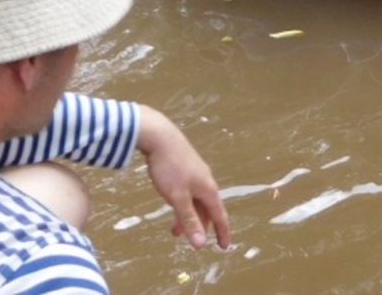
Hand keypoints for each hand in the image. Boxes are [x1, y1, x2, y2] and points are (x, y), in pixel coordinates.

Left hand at [138, 107, 231, 249]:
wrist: (157, 134)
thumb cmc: (168, 166)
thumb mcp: (177, 198)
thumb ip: (188, 220)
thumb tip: (200, 244)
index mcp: (208, 189)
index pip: (220, 216)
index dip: (222, 232)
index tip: (223, 247)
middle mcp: (205, 180)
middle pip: (206, 209)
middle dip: (197, 225)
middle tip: (185, 237)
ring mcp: (195, 170)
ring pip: (195, 199)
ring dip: (186, 214)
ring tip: (172, 225)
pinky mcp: (184, 163)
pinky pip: (187, 189)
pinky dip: (182, 201)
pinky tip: (171, 198)